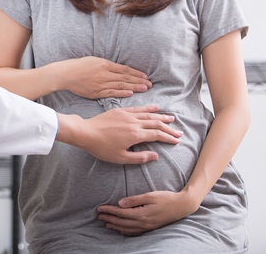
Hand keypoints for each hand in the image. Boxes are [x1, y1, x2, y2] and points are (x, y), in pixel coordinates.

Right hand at [58, 57, 151, 98]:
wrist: (66, 74)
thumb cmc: (79, 66)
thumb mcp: (94, 60)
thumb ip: (107, 65)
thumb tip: (119, 69)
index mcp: (105, 64)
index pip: (125, 69)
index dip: (136, 73)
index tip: (145, 76)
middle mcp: (104, 73)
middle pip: (125, 77)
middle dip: (139, 81)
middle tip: (150, 84)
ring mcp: (101, 83)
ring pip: (120, 85)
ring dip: (134, 87)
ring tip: (144, 88)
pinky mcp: (96, 92)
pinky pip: (111, 92)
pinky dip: (121, 93)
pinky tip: (130, 93)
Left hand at [64, 105, 181, 164]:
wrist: (86, 132)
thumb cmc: (102, 148)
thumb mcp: (121, 158)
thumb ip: (140, 157)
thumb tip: (156, 156)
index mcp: (136, 135)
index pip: (157, 135)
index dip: (168, 138)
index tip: (177, 140)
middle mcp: (134, 123)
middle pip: (156, 124)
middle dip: (168, 128)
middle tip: (179, 131)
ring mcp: (127, 115)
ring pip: (149, 115)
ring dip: (161, 117)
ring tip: (171, 118)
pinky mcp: (120, 110)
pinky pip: (138, 108)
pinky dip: (148, 108)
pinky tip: (155, 108)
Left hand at [96, 191, 196, 235]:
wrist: (181, 206)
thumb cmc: (166, 198)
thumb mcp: (150, 195)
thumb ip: (134, 200)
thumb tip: (120, 203)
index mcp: (142, 214)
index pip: (121, 213)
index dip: (109, 210)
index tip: (100, 208)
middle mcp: (143, 223)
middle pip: (121, 222)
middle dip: (109, 218)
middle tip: (99, 215)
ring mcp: (147, 227)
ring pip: (127, 229)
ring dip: (115, 226)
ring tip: (106, 223)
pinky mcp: (150, 228)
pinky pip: (135, 233)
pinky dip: (125, 232)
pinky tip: (121, 230)